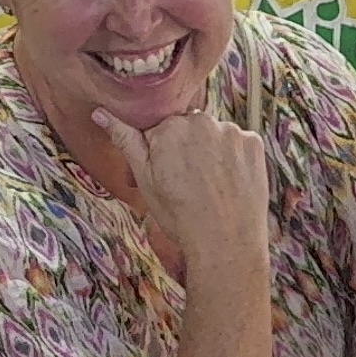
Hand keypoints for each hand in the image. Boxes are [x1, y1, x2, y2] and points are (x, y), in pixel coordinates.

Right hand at [95, 106, 269, 279]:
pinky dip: (234, 158)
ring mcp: (231, 132)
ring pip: (215, 134)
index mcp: (170, 128)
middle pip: (189, 127)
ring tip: (211, 185)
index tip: (169, 174)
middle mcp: (202, 121)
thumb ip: (126, 142)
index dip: (162, 152)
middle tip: (190, 183)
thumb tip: (101, 113)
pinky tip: (229, 182)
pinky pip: (239, 143)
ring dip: (212, 151)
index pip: (160, 128)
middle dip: (187, 147)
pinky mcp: (254, 144)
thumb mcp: (145, 181)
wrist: (224, 243)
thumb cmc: (180, 216)